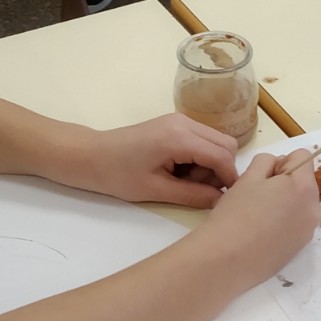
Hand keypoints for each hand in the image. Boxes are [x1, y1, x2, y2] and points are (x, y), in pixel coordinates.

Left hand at [55, 114, 240, 208]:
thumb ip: (192, 195)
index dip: (229, 179)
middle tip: (199, 190)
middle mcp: (184, 123)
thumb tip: (221, 201)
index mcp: (179, 138)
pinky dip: (201, 157)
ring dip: (210, 164)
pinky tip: (180, 172)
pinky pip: (202, 139)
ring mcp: (180, 120)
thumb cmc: (117, 175)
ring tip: (185, 182)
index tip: (226, 200)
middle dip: (220, 170)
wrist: (90, 156)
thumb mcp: (156, 190)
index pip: (222, 156)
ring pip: (215, 141)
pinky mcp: (175, 124)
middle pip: (225, 144)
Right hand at [201, 151, 320, 283]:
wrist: (227, 260)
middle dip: (284, 182)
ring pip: (299, 203)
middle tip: (256, 196)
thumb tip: (279, 168)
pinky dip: (283, 221)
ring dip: (284, 201)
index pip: (303, 156)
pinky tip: (262, 232)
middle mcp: (314, 209)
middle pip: (303, 181)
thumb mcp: (248, 176)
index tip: (262, 178)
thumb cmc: (236, 214)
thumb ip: (267, 161)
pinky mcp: (299, 247)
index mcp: (305, 187)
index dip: (281, 161)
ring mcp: (308, 230)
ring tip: (257, 215)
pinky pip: (296, 223)